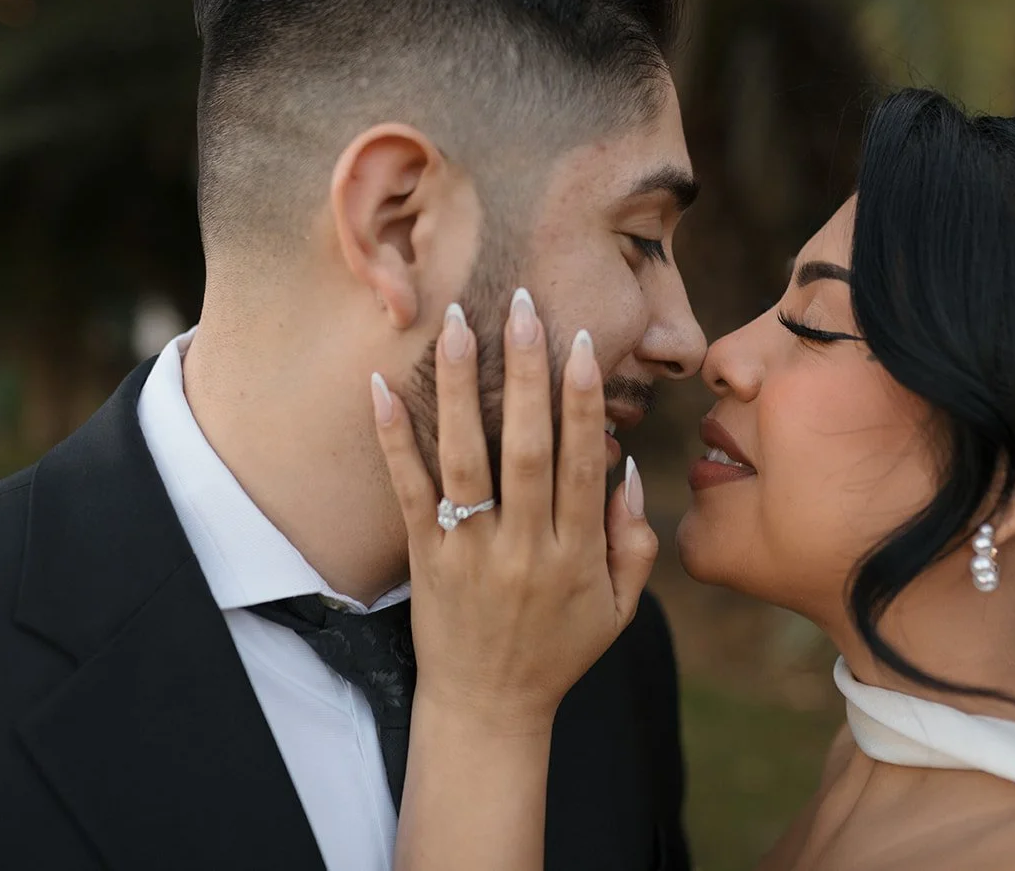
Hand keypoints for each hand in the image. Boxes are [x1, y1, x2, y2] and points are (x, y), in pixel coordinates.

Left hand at [371, 288, 658, 731]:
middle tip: (523, 305)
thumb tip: (632, 469)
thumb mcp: (619, 609)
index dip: (584, 400)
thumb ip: (634, 541)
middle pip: (527, 447)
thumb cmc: (558, 651)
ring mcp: (471, 551)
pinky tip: (381, 388)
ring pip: (467, 458)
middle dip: (527, 373)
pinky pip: (409, 490)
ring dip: (461, 388)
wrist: (487, 709)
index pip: (581, 460)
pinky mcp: (426, 557)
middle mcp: (525, 546)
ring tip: (457, 323)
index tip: (582, 343)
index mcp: (575, 552)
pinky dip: (394, 439)